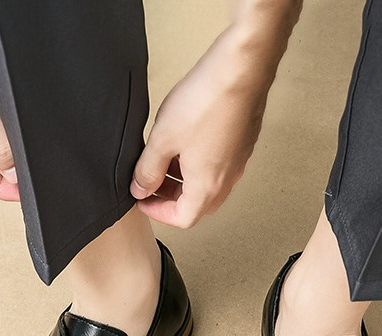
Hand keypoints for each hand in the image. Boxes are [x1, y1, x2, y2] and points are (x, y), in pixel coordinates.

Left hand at [130, 26, 273, 227]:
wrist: (241, 70)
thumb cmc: (206, 102)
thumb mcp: (162, 140)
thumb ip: (147, 170)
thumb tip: (140, 189)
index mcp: (207, 187)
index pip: (182, 218)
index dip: (157, 213)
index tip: (142, 199)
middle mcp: (226, 180)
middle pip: (196, 205)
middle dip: (170, 197)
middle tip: (151, 180)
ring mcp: (237, 163)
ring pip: (207, 185)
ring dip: (184, 180)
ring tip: (165, 157)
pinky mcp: (242, 145)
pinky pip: (218, 166)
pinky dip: (198, 164)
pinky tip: (185, 141)